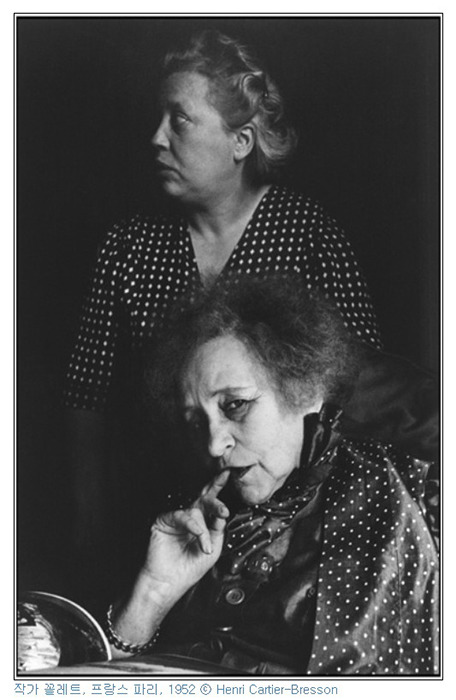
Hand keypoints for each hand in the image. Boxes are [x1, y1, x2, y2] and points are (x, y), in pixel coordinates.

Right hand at [140, 470, 229, 605]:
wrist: (171, 583)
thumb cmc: (190, 568)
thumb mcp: (213, 548)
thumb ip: (218, 529)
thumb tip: (223, 513)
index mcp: (203, 522)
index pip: (213, 503)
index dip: (220, 489)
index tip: (230, 478)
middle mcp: (191, 517)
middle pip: (204, 497)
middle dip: (215, 491)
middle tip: (224, 485)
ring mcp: (177, 518)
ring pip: (195, 511)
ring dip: (204, 530)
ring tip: (205, 547)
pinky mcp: (164, 521)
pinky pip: (181, 516)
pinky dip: (192, 526)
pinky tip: (197, 535)